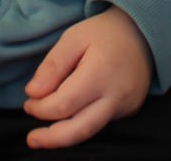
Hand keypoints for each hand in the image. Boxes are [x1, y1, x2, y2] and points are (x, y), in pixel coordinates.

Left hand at [22, 7, 150, 149]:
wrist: (141, 32)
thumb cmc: (103, 33)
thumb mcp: (73, 39)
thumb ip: (52, 66)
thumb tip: (33, 93)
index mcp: (99, 73)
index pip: (64, 104)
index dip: (41, 108)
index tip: (29, 102)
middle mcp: (116, 95)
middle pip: (80, 129)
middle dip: (52, 138)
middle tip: (32, 139)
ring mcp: (126, 105)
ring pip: (91, 131)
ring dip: (65, 137)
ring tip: (43, 138)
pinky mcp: (129, 110)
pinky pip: (102, 123)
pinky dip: (81, 125)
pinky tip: (67, 121)